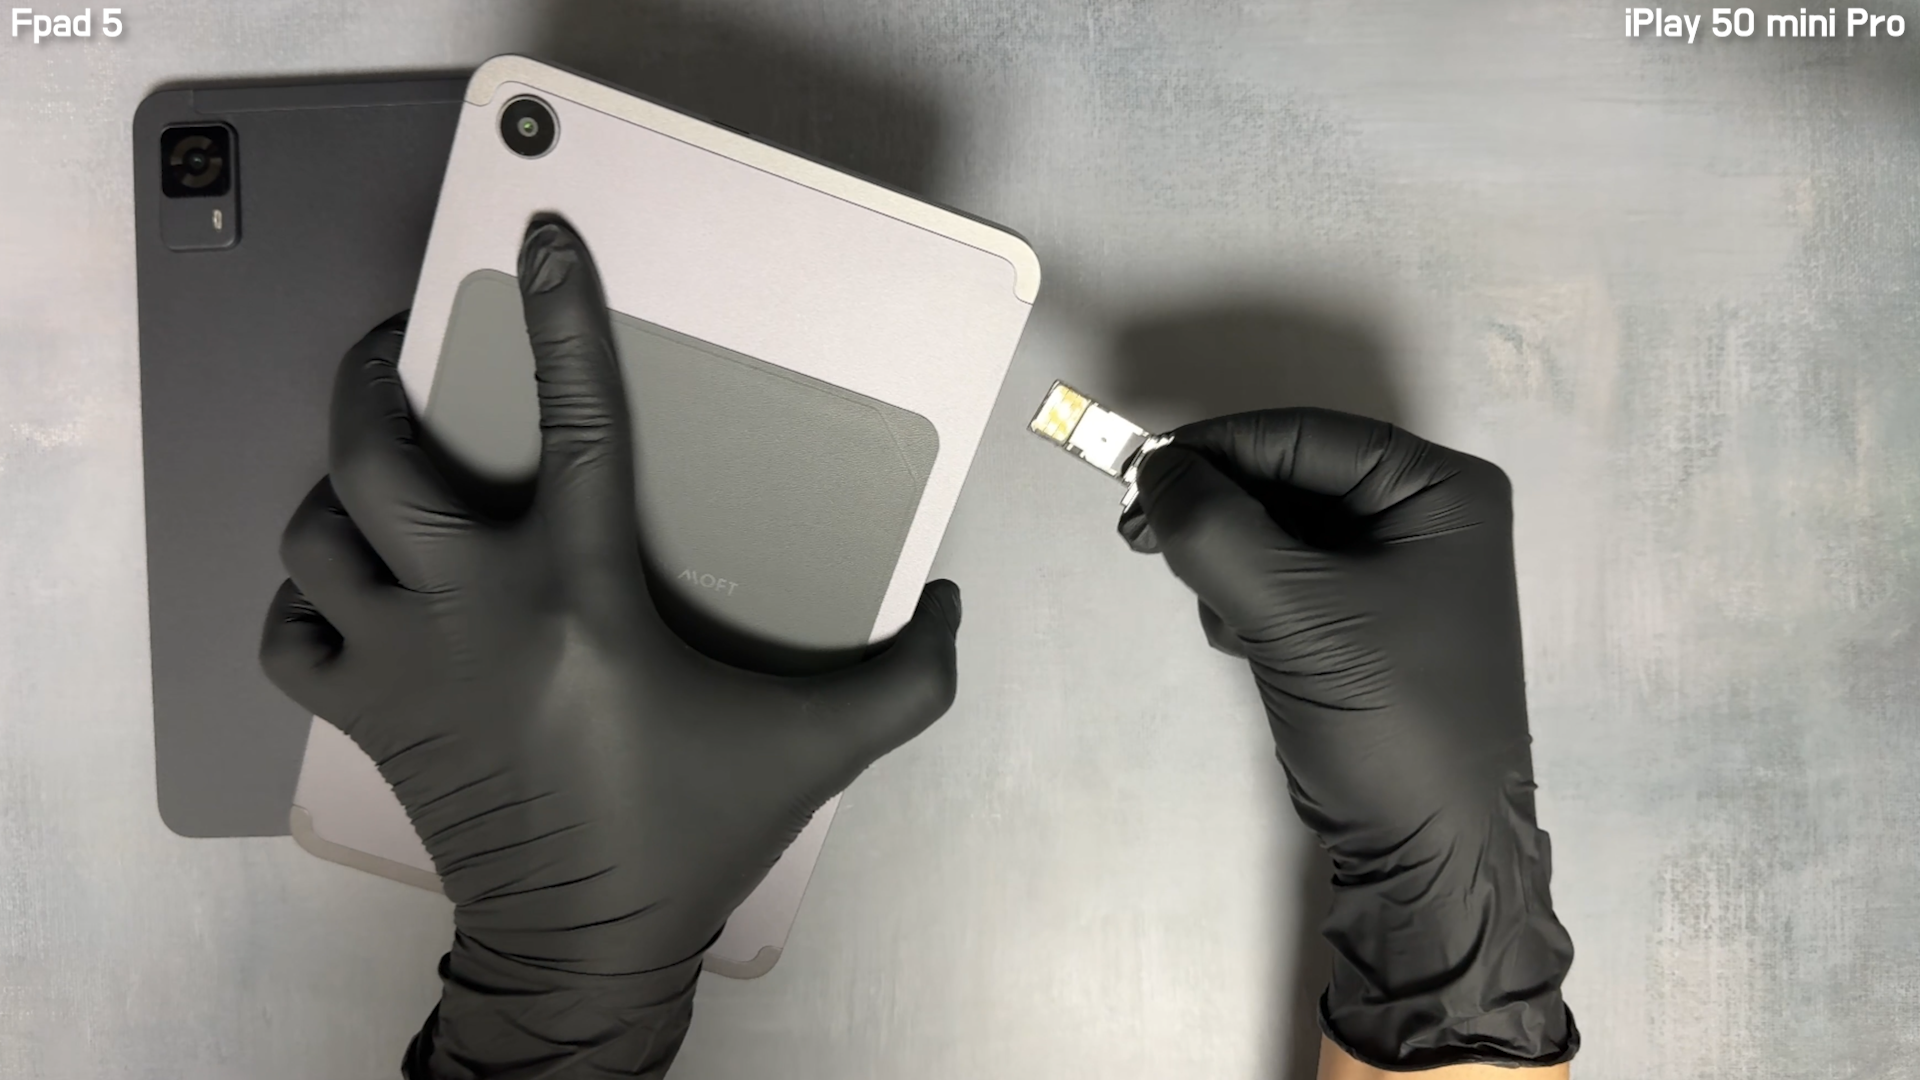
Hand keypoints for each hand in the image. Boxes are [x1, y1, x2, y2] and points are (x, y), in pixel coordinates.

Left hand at [260, 217, 962, 1076]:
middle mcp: (474, 608)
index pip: (574, 421)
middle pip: (376, 455)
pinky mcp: (363, 716)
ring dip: (337, 490)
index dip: (560, 316)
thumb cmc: (689, 836)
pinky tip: (347, 593)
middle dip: (372, 379)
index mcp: (583, 595)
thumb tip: (950, 604)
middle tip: (400, 352)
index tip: (544, 240)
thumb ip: (907, 678)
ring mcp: (401, 663)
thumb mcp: (821, 753)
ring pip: (316, 533)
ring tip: (379, 478)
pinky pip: (289, 631)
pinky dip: (305, 598)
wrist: (581, 950)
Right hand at [1121, 409, 1577, 1071]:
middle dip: (1218, 510)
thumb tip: (1153, 469)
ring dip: (1230, 561)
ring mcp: (1397, 573)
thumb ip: (1215, 529)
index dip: (1216, 448)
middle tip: (1139, 536)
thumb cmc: (1387, 716)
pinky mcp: (1364, 624)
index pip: (1306, 437)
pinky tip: (1239, 641)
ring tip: (1215, 613)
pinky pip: (1286, 578)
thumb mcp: (1295, 613)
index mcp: (1439, 492)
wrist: (1431, 849)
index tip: (1135, 474)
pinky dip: (1249, 598)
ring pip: (1278, 529)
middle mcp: (1425, 517)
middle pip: (1290, 478)